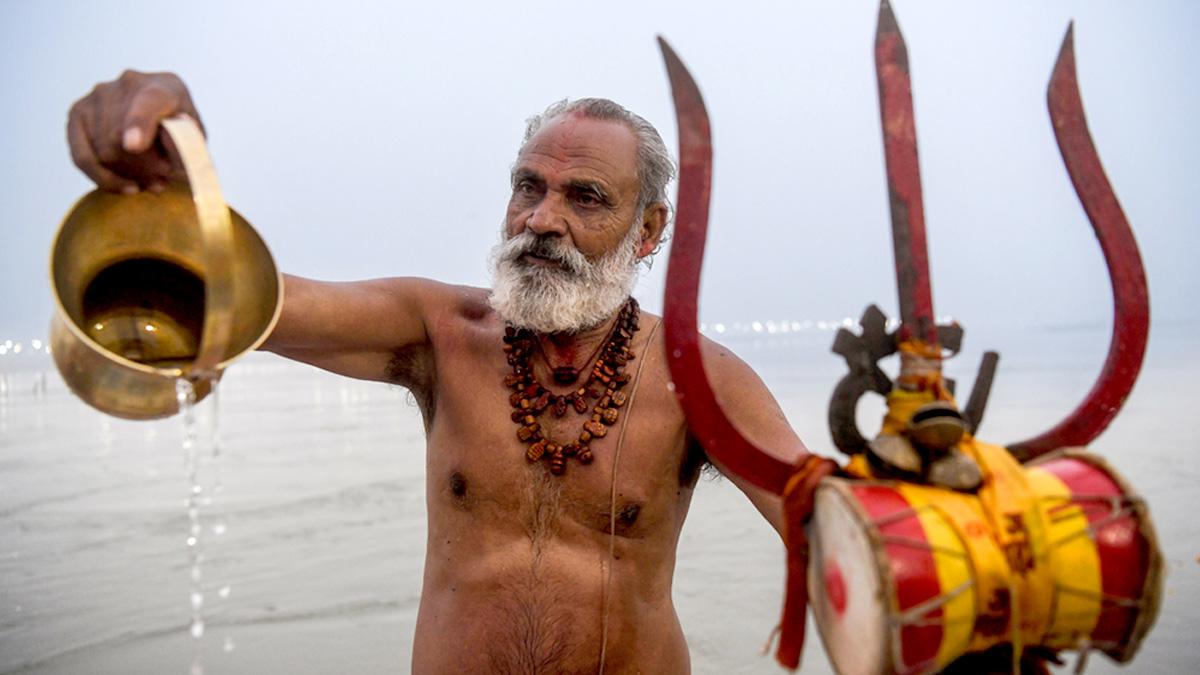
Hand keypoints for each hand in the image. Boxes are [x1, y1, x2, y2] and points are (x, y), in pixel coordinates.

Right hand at [67, 69, 202, 192]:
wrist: (164, 119)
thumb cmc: (183, 133)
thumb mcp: (196, 140)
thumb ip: (188, 143)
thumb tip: (168, 144)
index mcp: (165, 87)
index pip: (150, 102)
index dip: (139, 124)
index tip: (134, 146)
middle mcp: (128, 83)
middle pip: (123, 137)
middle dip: (145, 168)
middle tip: (163, 180)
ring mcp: (98, 96)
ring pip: (104, 151)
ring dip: (129, 175)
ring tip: (151, 183)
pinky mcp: (77, 113)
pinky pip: (82, 157)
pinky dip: (104, 179)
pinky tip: (127, 187)